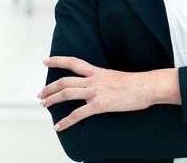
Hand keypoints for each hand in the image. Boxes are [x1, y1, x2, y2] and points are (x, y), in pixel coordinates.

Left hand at [39, 56, 169, 130]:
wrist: (146, 86)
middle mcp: (93, 80)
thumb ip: (103, 81)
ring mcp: (95, 92)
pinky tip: (58, 126)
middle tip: (40, 94)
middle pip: (64, 80)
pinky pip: (78, 114)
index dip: (58, 60)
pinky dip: (65, 121)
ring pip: (67, 93)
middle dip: (49, 87)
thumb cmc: (136, 84)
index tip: (46, 61)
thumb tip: (100, 87)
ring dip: (52, 99)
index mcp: (97, 71)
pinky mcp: (99, 105)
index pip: (73, 62)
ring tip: (43, 105)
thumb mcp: (115, 77)